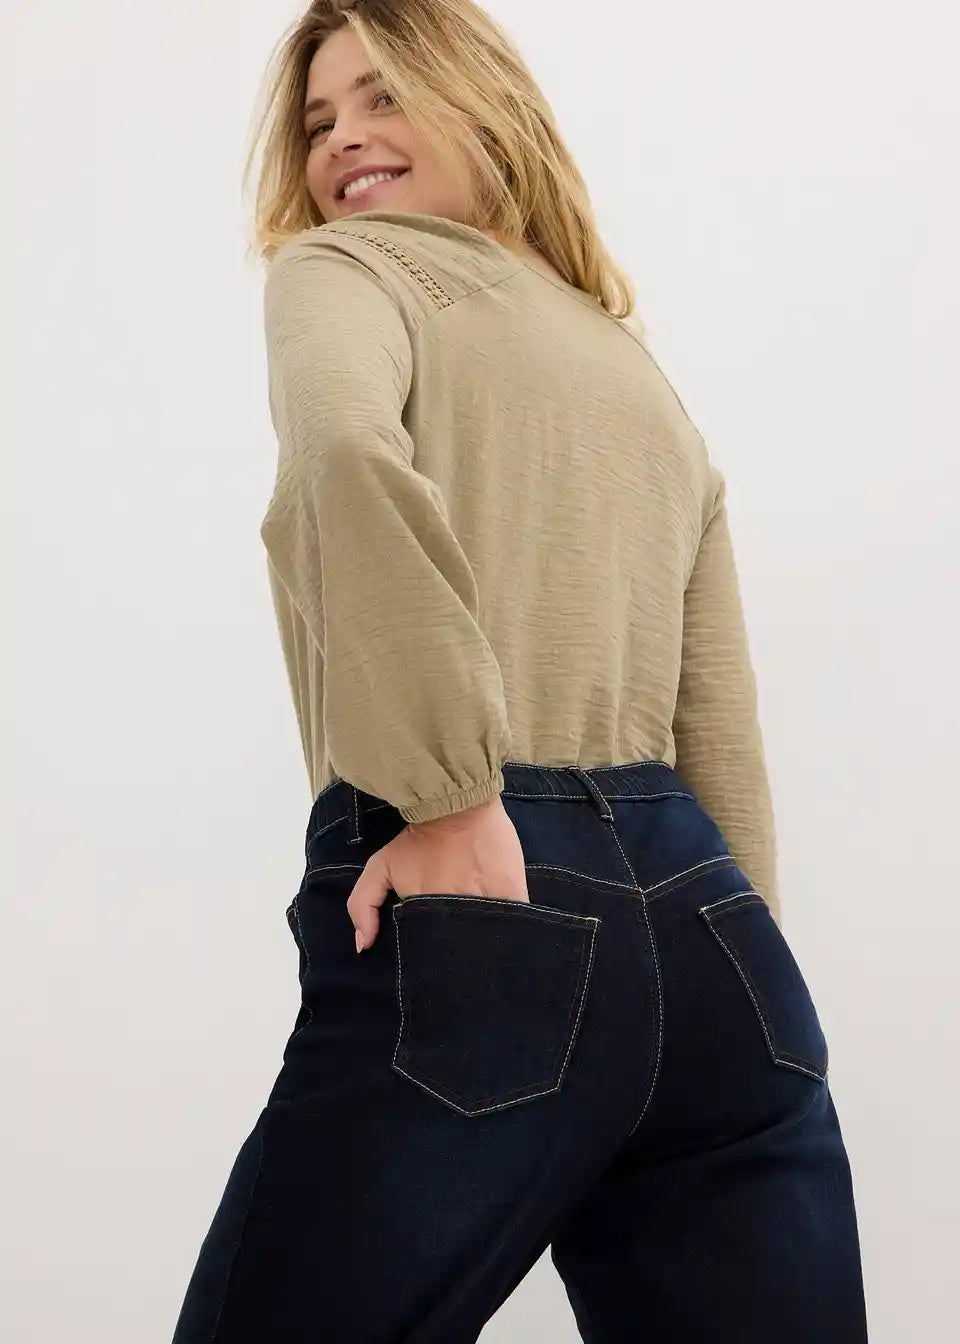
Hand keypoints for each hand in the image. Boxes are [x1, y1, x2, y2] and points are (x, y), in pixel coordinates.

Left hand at [347, 795, 528, 951]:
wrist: (456, 805)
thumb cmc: (418, 838)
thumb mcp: (381, 866)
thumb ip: (363, 904)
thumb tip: (364, 946)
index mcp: (426, 914)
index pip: (431, 950)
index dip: (433, 956)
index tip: (436, 955)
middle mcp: (455, 913)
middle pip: (460, 949)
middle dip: (458, 954)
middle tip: (461, 950)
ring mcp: (486, 904)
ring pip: (488, 937)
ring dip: (487, 940)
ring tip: (488, 942)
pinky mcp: (513, 893)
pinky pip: (515, 921)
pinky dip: (514, 928)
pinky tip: (513, 931)